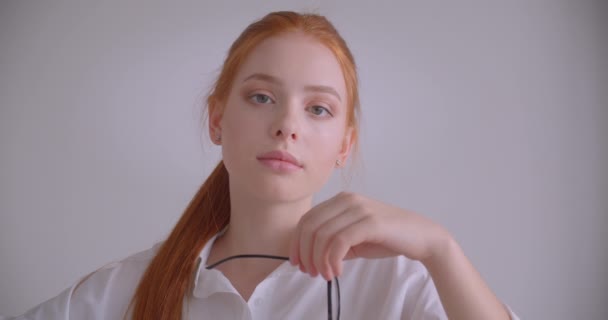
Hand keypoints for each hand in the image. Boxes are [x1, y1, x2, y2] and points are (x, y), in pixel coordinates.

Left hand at [289, 192, 450, 280]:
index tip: (298, 263)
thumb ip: (332, 240)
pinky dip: (333, 260)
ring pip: (323, 235)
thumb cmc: (386, 238)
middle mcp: (347, 200)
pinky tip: (337, 271)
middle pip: (310, 226)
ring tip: (326, 275)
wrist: (421, 236)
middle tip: (310, 272)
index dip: (297, 243)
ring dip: (319, 260)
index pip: (306, 219)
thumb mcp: (353, 237)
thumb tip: (307, 256)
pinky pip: (340, 242)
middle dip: (305, 253)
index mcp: (340, 200)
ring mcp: (359, 209)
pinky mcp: (370, 222)